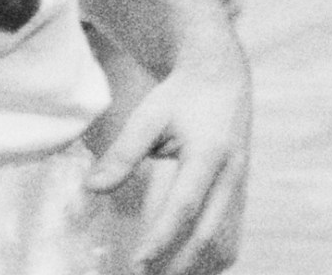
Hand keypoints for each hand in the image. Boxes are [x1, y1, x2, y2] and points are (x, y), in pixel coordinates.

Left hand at [86, 48, 250, 274]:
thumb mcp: (149, 116)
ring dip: (198, 265)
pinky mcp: (240, 189)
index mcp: (209, 153)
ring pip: (226, 239)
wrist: (223, 75)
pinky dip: (212, 256)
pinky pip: (231, 233)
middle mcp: (231, 173)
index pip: (184, 206)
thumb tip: (91, 189)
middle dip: (179, 264)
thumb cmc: (181, 95)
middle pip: (208, 232)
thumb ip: (123, 153)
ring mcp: (240, 183)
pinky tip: (189, 268)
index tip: (137, 264)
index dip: (161, 237)